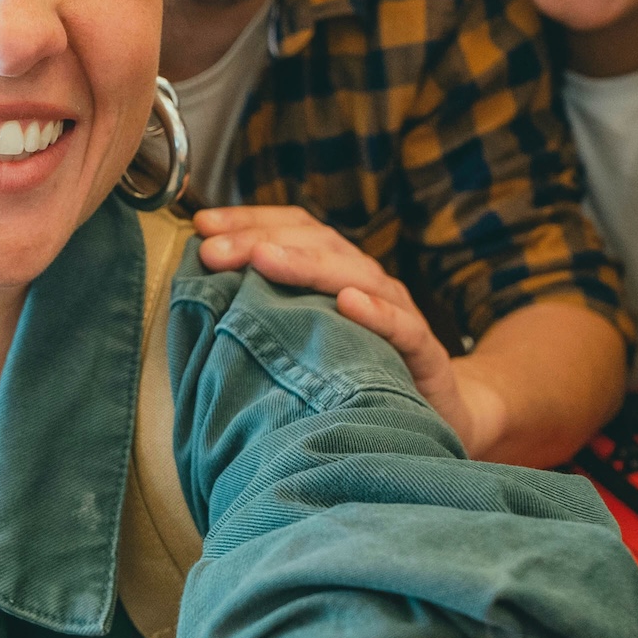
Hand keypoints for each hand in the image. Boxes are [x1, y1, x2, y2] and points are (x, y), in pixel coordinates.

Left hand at [192, 206, 505, 457]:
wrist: (440, 417)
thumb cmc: (359, 375)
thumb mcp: (308, 340)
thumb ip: (267, 314)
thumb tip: (197, 296)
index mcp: (335, 274)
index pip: (292, 230)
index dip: (249, 220)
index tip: (201, 224)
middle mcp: (367, 282)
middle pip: (317, 243)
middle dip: (262, 240)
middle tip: (214, 249)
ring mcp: (398, 313)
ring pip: (356, 275)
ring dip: (308, 264)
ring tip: (265, 260)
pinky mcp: (424, 352)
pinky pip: (402, 327)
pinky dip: (376, 312)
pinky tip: (348, 304)